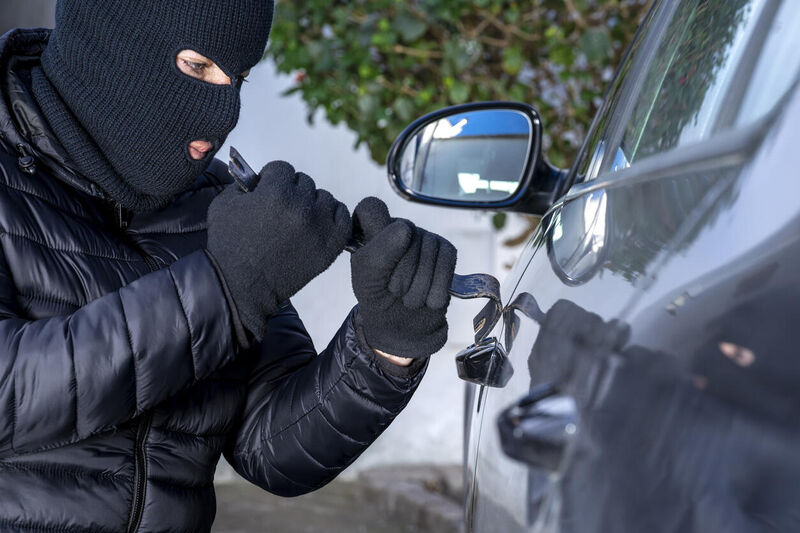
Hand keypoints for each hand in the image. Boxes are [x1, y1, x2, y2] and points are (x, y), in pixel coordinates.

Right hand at [207, 161, 350, 339]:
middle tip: (281, 209)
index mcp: (275, 192)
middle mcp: (301, 206)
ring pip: (325, 198)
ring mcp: (319, 226)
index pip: (283, 169)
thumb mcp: (223, 204)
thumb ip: (243, 183)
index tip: (267, 190)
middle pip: (304, 182)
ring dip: (312, 204)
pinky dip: (333, 217)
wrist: (242, 287)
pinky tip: (319, 223)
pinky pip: (343, 217)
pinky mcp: (331, 245)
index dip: (272, 179)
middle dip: (291, 192)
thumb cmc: (228, 246)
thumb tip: (259, 177)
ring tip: (298, 219)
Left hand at [350, 197, 456, 357]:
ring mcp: (424, 237)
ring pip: (427, 252)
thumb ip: (378, 254)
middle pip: (403, 238)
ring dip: (418, 287)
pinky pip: (446, 264)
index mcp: (372, 229)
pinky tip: (428, 298)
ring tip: (410, 298)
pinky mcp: (446, 250)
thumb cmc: (379, 298)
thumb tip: (405, 228)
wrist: (404, 326)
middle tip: (393, 291)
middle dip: (399, 275)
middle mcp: (399, 227)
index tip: (373, 259)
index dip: (373, 230)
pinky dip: (437, 288)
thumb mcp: (366, 281)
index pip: (371, 208)